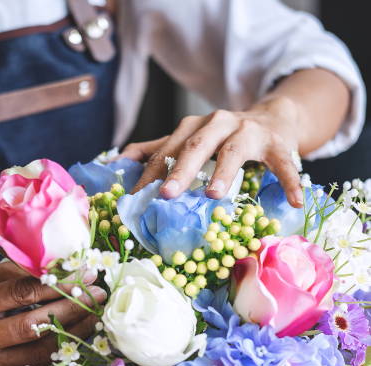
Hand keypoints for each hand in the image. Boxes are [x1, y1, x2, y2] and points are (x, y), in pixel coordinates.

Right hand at [0, 262, 105, 365]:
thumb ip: (26, 272)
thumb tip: (73, 270)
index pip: (23, 294)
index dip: (59, 285)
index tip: (87, 276)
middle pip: (33, 326)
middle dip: (72, 309)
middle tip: (98, 296)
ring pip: (40, 351)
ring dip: (74, 332)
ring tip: (95, 315)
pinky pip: (38, 364)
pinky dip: (61, 349)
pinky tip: (79, 334)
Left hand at [122, 97, 302, 206]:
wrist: (272, 117)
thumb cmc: (223, 136)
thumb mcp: (189, 138)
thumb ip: (156, 148)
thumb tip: (118, 160)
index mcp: (192, 127)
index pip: (167, 150)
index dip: (150, 174)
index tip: (134, 198)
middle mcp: (218, 124)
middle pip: (195, 146)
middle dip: (180, 169)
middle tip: (166, 194)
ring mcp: (249, 131)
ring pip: (233, 150)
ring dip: (224, 172)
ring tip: (214, 195)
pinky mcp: (278, 143)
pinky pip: (283, 162)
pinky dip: (289, 180)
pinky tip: (294, 201)